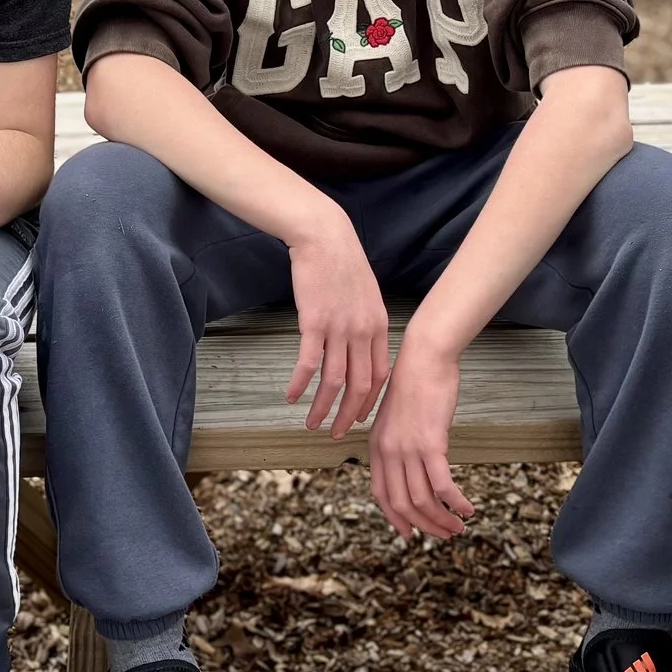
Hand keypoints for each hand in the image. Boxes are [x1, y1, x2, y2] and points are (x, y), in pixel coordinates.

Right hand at [283, 217, 390, 439]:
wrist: (325, 236)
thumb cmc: (342, 262)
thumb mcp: (366, 294)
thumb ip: (366, 322)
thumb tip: (362, 344)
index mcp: (379, 326)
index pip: (381, 375)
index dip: (371, 401)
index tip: (360, 418)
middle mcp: (363, 332)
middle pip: (360, 386)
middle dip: (348, 415)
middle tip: (337, 434)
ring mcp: (339, 328)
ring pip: (334, 381)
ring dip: (322, 407)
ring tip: (312, 424)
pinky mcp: (314, 322)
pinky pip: (308, 364)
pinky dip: (300, 384)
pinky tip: (290, 396)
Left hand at [368, 342, 472, 539]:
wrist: (424, 358)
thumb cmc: (416, 384)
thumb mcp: (396, 418)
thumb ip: (398, 444)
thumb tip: (410, 467)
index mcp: (378, 447)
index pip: (381, 494)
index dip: (395, 519)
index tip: (409, 534)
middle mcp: (389, 452)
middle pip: (402, 504)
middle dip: (424, 525)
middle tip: (444, 534)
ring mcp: (408, 449)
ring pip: (423, 500)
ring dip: (442, 519)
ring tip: (458, 527)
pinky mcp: (431, 443)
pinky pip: (443, 485)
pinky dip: (456, 503)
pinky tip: (468, 509)